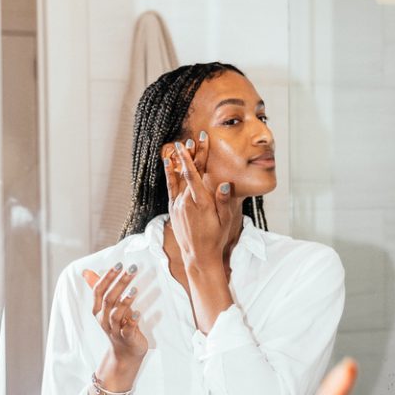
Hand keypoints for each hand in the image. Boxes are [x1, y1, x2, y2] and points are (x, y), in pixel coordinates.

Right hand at [81, 263, 147, 368]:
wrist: (124, 354)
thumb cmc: (117, 325)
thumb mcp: (106, 307)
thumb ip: (98, 289)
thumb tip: (85, 271)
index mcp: (98, 310)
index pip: (99, 290)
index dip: (107, 277)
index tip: (119, 264)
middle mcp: (104, 319)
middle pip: (109, 299)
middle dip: (120, 282)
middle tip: (132, 268)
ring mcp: (115, 329)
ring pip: (116, 314)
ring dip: (125, 301)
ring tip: (134, 289)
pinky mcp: (127, 338)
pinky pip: (128, 329)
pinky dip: (133, 320)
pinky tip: (139, 312)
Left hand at [164, 136, 238, 265]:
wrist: (198, 256)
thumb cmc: (216, 238)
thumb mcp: (226, 222)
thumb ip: (224, 203)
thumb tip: (225, 185)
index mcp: (202, 202)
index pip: (197, 173)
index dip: (199, 155)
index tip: (200, 140)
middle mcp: (187, 202)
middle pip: (189, 172)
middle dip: (193, 154)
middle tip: (194, 137)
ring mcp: (178, 205)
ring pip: (179, 178)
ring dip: (182, 161)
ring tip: (183, 145)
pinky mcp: (174, 209)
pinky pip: (170, 188)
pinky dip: (170, 174)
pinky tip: (168, 163)